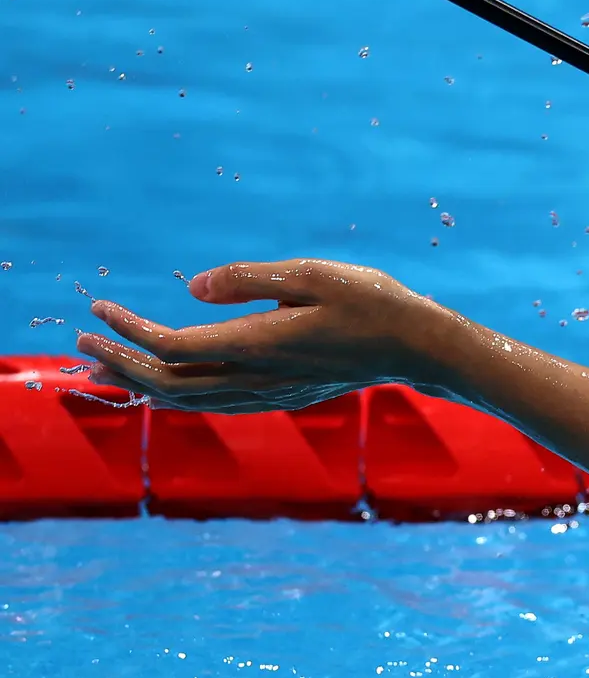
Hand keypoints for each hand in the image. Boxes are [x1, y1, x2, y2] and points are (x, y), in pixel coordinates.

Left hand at [76, 259, 453, 411]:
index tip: (98, 307)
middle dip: (122, 364)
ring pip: (191, 403)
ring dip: (143, 386)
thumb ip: (248, 279)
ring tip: (105, 373)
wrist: (419, 347)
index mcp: (261, 344)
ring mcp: (272, 393)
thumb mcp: (310, 273)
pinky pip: (214, 405)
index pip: (175, 345)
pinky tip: (165, 388)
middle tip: (81, 344)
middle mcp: (260, 377)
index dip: (130, 330)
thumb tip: (192, 289)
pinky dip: (177, 397)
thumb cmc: (371, 301)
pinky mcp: (282, 395)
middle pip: (172, 385)